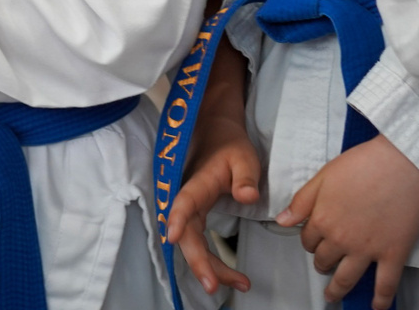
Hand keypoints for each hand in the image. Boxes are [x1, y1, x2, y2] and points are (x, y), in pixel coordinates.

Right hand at [163, 36, 256, 298]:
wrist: (216, 132)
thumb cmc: (230, 145)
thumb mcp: (244, 157)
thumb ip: (246, 177)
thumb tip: (246, 197)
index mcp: (198, 182)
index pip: (184, 201)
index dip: (177, 218)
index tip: (172, 237)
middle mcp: (189, 198)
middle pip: (187, 234)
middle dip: (199, 262)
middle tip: (216, 286)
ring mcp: (190, 208)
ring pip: (192, 242)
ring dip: (209, 266)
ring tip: (240, 284)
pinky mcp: (195, 214)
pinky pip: (198, 241)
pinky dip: (212, 260)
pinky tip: (231, 276)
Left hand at [277, 135, 418, 308]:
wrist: (402, 163)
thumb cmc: (362, 164)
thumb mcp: (323, 176)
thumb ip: (301, 201)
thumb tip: (281, 220)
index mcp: (322, 220)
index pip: (308, 240)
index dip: (310, 240)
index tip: (315, 239)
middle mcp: (341, 240)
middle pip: (325, 261)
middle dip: (322, 263)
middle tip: (325, 263)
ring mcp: (368, 250)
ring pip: (347, 278)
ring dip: (338, 290)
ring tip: (333, 296)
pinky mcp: (393, 254)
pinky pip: (385, 285)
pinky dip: (381, 300)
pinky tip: (376, 307)